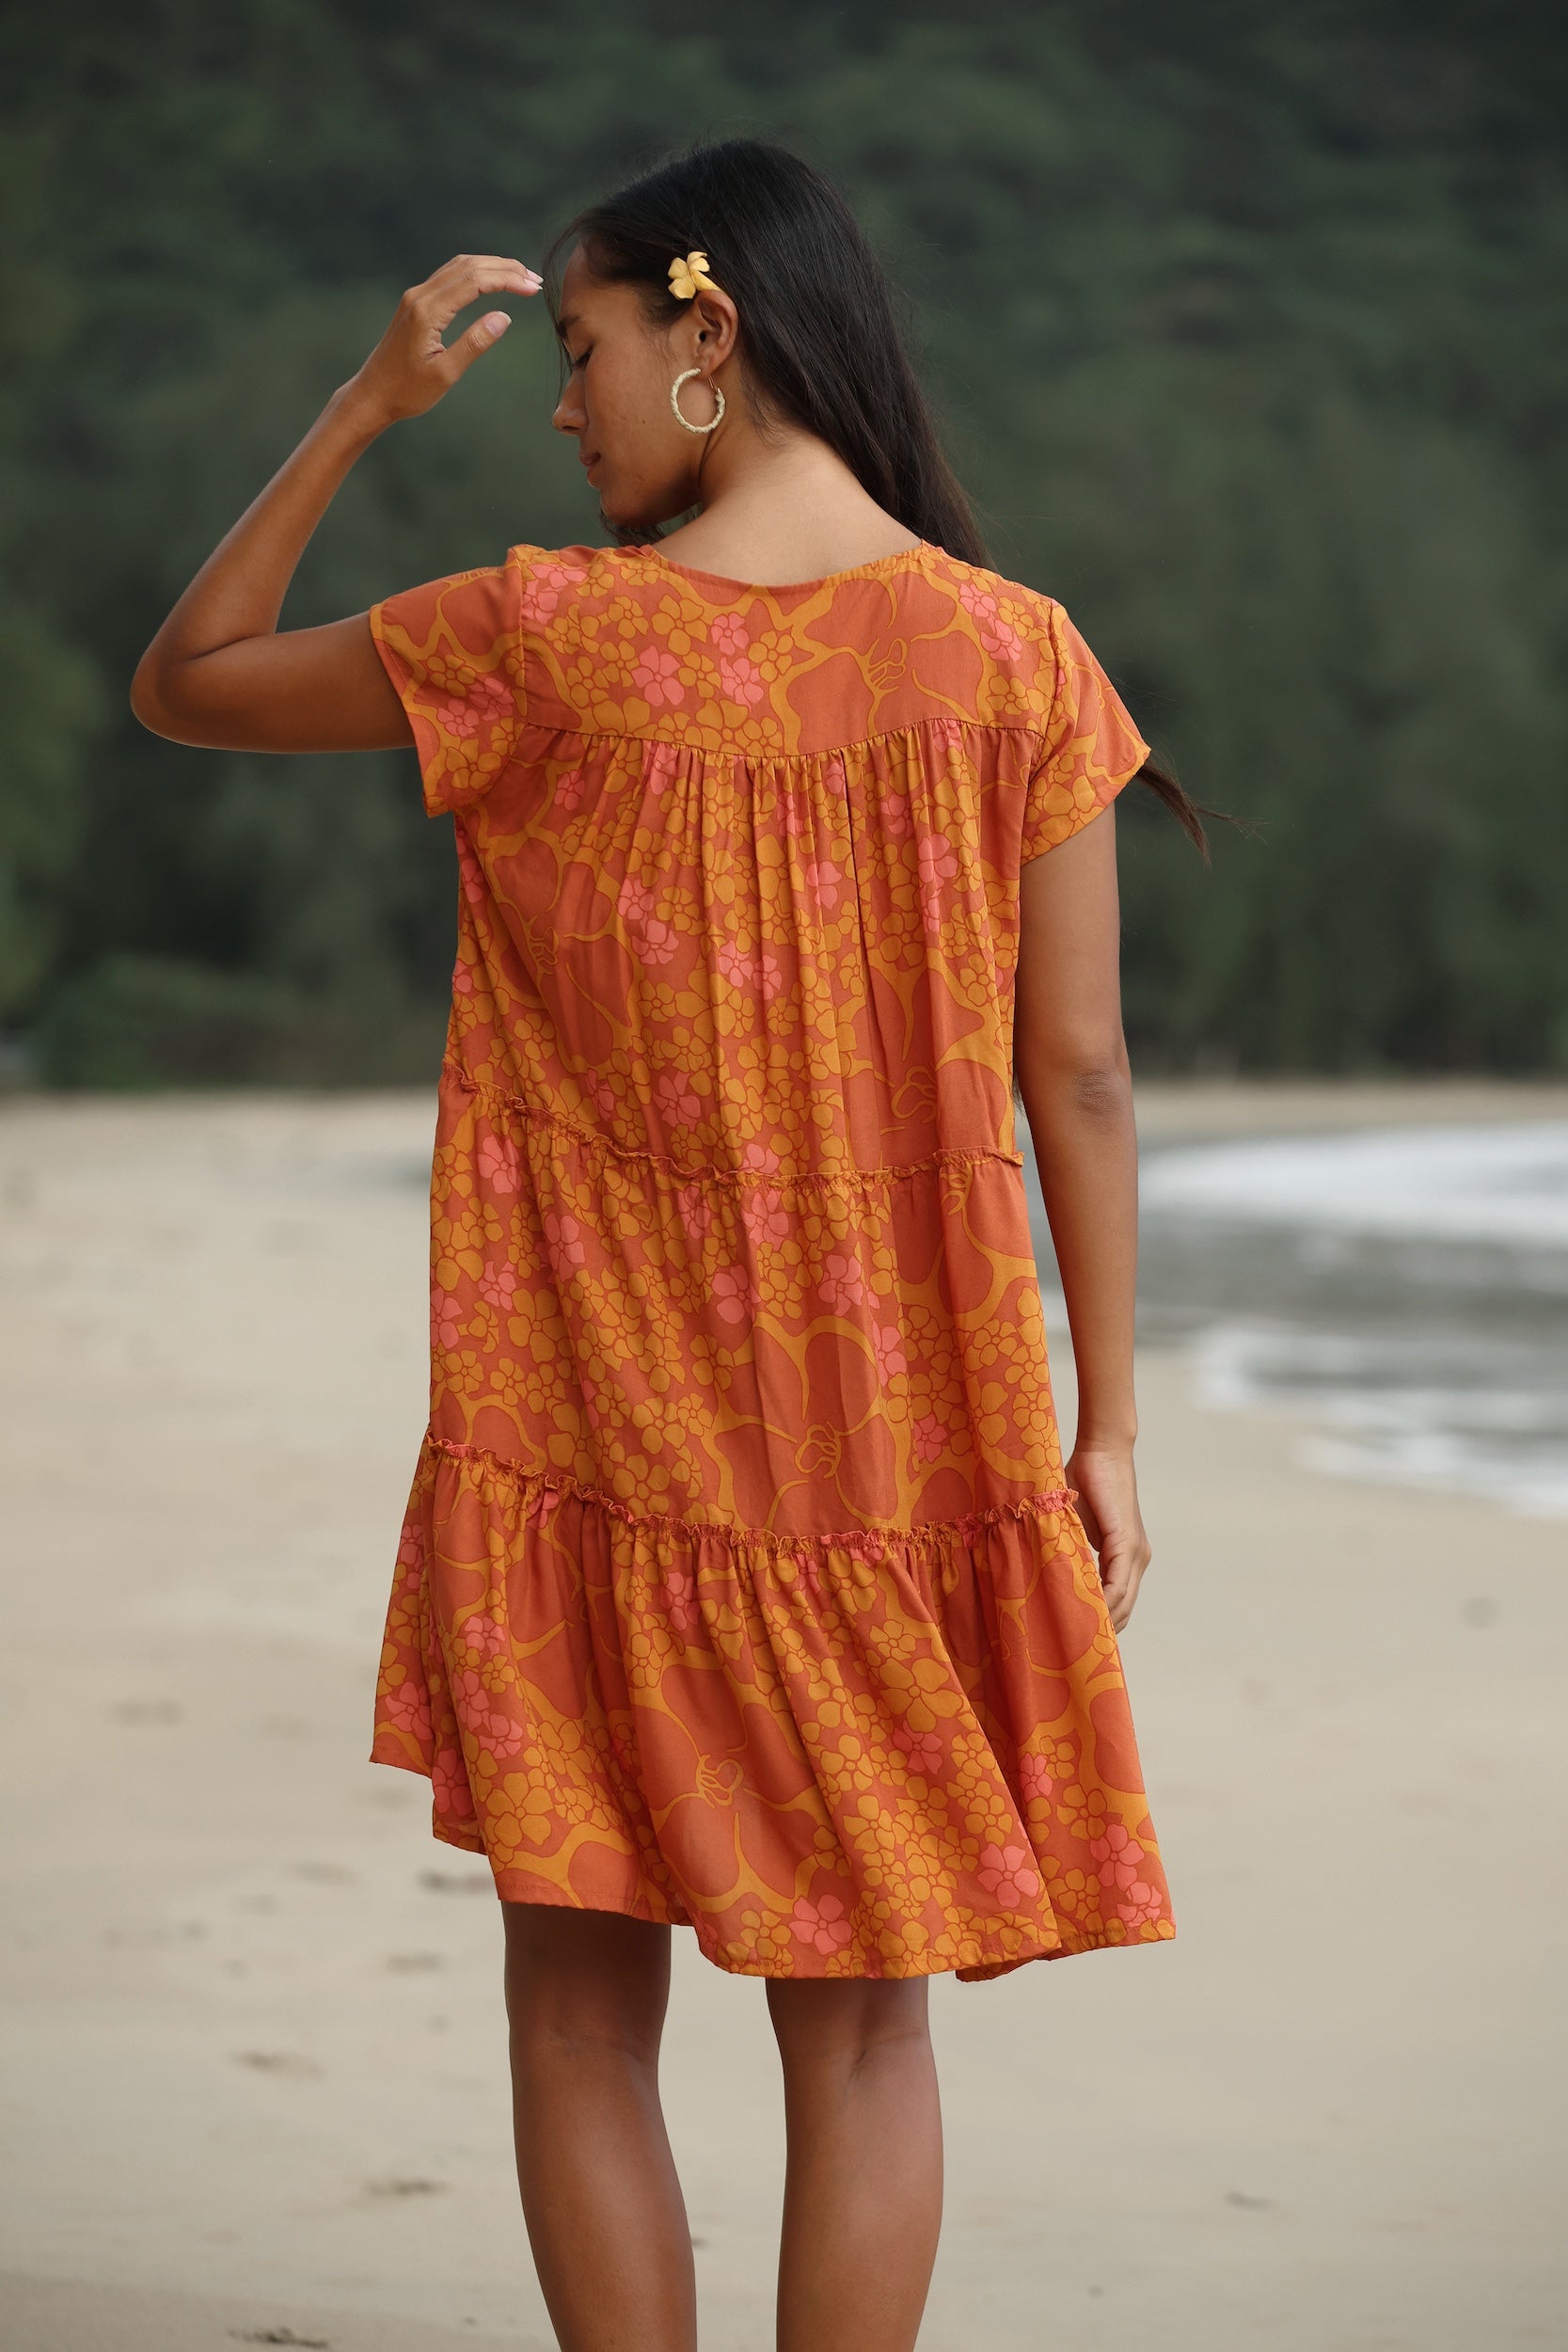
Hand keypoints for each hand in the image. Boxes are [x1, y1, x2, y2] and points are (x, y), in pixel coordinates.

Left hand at [344, 252, 542, 427]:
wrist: (372, 394)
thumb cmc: (407, 391)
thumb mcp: (446, 374)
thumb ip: (475, 343)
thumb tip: (504, 317)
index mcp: (428, 312)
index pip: (474, 281)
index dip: (507, 280)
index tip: (532, 289)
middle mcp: (420, 296)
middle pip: (468, 266)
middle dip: (504, 268)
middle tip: (534, 280)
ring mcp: (416, 297)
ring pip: (458, 267)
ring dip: (490, 267)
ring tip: (520, 277)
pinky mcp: (416, 303)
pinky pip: (449, 277)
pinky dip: (475, 274)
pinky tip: (491, 281)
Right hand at [1065, 1442, 1150, 1633]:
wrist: (1101, 1451)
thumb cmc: (1083, 1482)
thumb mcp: (1072, 1525)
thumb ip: (1066, 1548)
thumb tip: (1044, 1573)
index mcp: (1126, 1556)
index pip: (1118, 1602)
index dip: (1100, 1623)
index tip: (1076, 1640)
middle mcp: (1137, 1558)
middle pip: (1122, 1609)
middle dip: (1099, 1631)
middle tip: (1070, 1648)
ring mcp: (1135, 1552)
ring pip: (1121, 1601)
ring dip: (1098, 1620)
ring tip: (1071, 1638)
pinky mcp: (1127, 1541)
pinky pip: (1116, 1583)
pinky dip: (1101, 1600)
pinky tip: (1082, 1613)